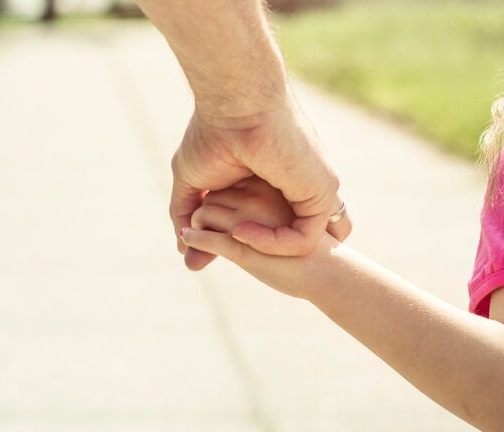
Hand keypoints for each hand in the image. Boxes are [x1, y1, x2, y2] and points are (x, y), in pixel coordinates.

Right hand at [170, 100, 351, 270]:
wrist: (234, 105)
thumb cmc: (210, 134)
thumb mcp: (192, 181)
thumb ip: (186, 214)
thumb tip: (183, 249)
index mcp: (272, 184)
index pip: (271, 226)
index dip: (247, 242)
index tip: (210, 245)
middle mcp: (296, 188)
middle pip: (291, 239)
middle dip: (264, 254)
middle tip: (226, 251)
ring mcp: (312, 191)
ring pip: (299, 244)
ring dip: (262, 251)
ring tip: (233, 237)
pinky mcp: (320, 193)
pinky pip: (303, 240)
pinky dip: (271, 245)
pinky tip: (242, 232)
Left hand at [183, 175, 339, 297]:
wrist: (328, 270)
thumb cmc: (309, 243)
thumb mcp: (286, 213)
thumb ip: (260, 206)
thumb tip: (232, 204)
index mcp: (269, 183)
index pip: (229, 181)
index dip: (221, 197)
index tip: (221, 212)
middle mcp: (257, 196)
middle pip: (214, 194)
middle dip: (208, 211)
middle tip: (207, 226)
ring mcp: (249, 219)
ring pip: (204, 212)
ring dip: (199, 225)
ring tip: (199, 237)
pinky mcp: (241, 245)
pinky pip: (209, 239)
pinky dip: (196, 240)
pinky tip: (188, 241)